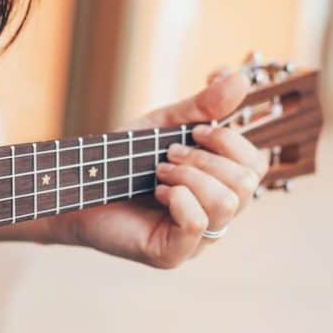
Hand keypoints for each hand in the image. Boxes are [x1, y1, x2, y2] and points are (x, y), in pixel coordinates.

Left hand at [48, 71, 268, 268]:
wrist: (77, 186)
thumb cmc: (121, 161)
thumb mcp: (164, 126)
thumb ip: (202, 106)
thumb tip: (239, 77)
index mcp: (219, 187)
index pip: (255, 166)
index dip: (231, 141)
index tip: (196, 131)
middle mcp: (215, 217)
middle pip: (246, 184)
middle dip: (206, 158)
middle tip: (168, 154)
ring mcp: (196, 241)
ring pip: (226, 204)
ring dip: (190, 176)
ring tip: (159, 172)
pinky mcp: (171, 255)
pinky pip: (196, 225)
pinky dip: (178, 199)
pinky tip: (157, 192)